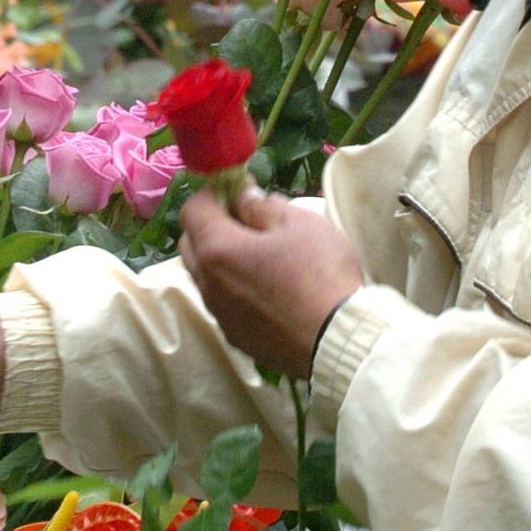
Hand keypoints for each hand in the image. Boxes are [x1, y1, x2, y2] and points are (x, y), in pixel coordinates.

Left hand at [178, 185, 363, 378]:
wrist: (339, 341)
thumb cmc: (321, 275)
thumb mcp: (300, 224)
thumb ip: (263, 205)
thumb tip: (244, 197)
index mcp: (217, 250)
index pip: (192, 209)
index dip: (213, 193)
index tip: (239, 189)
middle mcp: (208, 284)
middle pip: (190, 243)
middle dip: (210, 224)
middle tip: (246, 218)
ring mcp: (220, 315)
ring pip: (205, 276)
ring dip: (221, 258)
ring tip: (259, 254)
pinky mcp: (236, 337)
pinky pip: (223, 303)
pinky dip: (234, 287)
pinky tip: (266, 288)